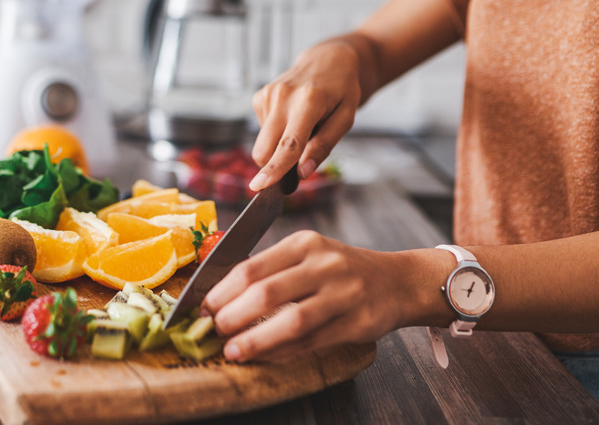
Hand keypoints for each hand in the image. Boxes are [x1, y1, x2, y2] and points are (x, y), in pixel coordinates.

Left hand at [201, 231, 413, 361]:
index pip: (252, 267)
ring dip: (256, 340)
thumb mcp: (309, 255)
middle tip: (212, 331)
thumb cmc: (343, 270)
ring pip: (291, 321)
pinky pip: (312, 341)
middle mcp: (324, 264)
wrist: (397, 281)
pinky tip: (264, 356)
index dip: (221, 291)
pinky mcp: (357, 322)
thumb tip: (222, 297)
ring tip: (233, 351)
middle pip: (267, 292)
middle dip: (233, 316)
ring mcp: (344, 293)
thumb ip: (273, 269)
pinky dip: (283, 352)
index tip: (201, 308)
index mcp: (305, 243)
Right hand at [249, 40, 361, 191]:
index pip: (289, 143)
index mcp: (309, 101)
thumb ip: (323, 146)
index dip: (275, 168)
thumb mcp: (345, 119)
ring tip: (302, 129)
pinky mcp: (260, 97)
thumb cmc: (341, 91)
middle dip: (274, 167)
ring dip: (279, 148)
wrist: (328, 59)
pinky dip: (276, 134)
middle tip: (296, 169)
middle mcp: (283, 96)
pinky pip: (262, 132)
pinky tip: (291, 119)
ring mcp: (268, 94)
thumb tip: (302, 173)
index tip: (259, 187)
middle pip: (266, 148)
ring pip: (263, 143)